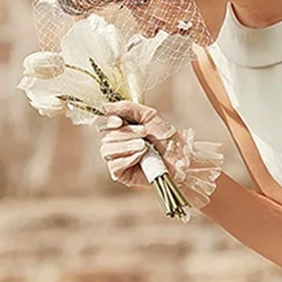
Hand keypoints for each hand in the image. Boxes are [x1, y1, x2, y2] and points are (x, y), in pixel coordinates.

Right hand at [95, 99, 222, 208]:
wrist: (180, 157)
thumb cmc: (166, 137)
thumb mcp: (149, 116)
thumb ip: (127, 108)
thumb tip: (104, 107)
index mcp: (120, 129)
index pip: (101, 124)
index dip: (106, 122)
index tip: (119, 121)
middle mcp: (115, 144)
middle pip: (105, 137)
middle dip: (125, 133)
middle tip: (144, 133)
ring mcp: (117, 159)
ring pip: (107, 151)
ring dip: (126, 146)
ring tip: (144, 146)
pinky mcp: (121, 174)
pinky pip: (114, 165)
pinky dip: (127, 158)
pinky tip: (141, 156)